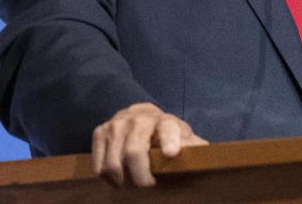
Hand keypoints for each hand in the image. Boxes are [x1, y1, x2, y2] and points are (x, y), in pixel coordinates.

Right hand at [91, 102, 208, 186]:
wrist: (140, 116)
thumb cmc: (166, 134)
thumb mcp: (183, 139)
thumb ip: (193, 147)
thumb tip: (203, 156)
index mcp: (165, 121)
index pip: (168, 129)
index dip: (170, 141)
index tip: (171, 153)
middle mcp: (139, 118)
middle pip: (133, 153)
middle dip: (140, 177)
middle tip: (146, 186)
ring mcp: (117, 124)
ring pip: (113, 163)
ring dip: (122, 181)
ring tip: (131, 183)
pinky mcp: (100, 131)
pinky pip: (98, 165)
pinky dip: (107, 178)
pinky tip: (118, 178)